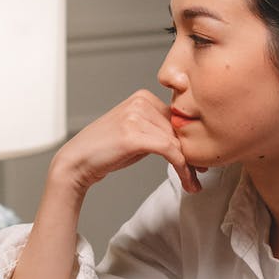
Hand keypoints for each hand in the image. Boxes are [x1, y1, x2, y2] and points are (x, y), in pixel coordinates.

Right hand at [52, 90, 201, 196]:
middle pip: (179, 130)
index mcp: (143, 97)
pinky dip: (182, 169)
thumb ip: (158, 130)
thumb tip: (187, 141)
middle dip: (192, 154)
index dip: (190, 140)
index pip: (177, 118)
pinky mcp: (135, 135)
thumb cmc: (106, 150)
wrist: (77, 161)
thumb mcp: (136, 133)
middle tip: (200, 174)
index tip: (200, 159)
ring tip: (193, 182)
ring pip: (177, 142)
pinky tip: (187, 182)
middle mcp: (141, 102)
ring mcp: (137, 116)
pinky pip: (170, 152)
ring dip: (189, 166)